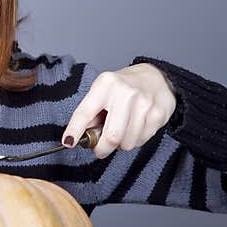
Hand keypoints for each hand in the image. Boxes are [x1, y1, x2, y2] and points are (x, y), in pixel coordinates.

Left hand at [62, 63, 176, 158]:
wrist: (156, 77)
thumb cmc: (123, 87)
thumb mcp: (103, 91)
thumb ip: (91, 112)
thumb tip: (79, 136)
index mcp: (106, 84)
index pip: (86, 112)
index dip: (75, 130)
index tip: (68, 142)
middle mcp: (125, 93)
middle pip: (112, 136)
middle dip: (102, 149)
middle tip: (100, 149)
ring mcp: (144, 103)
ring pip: (127, 143)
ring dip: (120, 144)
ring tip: (121, 131)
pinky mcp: (158, 114)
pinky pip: (141, 141)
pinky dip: (135, 140)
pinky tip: (135, 127)